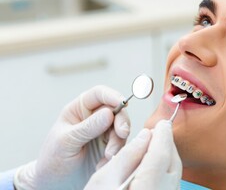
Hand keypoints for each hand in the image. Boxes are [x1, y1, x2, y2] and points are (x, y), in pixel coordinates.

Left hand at [14, 85, 129, 189]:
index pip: (99, 94)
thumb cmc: (53, 161)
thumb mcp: (67, 142)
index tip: (122, 104)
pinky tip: (104, 163)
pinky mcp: (109, 146)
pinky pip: (121, 144)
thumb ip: (88, 127)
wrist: (54, 185)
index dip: (112, 96)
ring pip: (121, 127)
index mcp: (79, 109)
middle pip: (115, 109)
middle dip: (121, 121)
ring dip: (118, 142)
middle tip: (122, 134)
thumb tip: (109, 113)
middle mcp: (93, 117)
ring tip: (107, 157)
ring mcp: (102, 131)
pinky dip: (117, 153)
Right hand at [85, 120, 181, 189]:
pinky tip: (155, 163)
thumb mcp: (103, 179)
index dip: (163, 136)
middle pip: (172, 164)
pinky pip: (171, 183)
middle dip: (167, 143)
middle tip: (159, 130)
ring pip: (175, 174)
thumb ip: (127, 156)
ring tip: (156, 144)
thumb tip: (144, 136)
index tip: (162, 123)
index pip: (161, 156)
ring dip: (168, 155)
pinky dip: (166, 169)